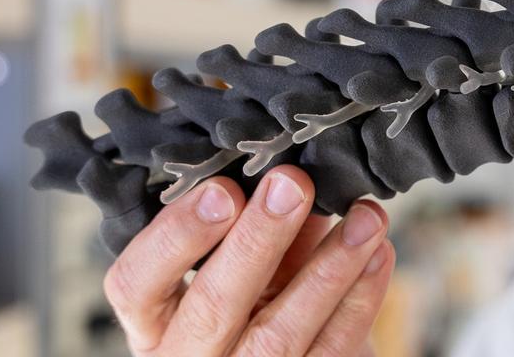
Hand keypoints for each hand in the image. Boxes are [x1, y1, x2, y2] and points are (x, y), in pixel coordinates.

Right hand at [102, 165, 394, 355]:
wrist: (290, 353)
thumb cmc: (258, 300)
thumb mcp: (244, 268)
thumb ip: (258, 230)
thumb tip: (290, 174)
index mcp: (156, 320)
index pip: (135, 283)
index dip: (176, 237)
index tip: (221, 190)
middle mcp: (189, 356)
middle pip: (213, 307)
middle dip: (257, 241)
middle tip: (293, 186)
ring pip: (279, 335)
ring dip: (328, 268)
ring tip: (364, 217)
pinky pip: (331, 350)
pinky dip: (359, 299)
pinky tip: (378, 255)